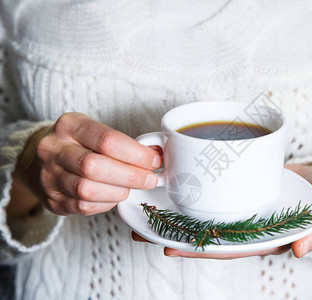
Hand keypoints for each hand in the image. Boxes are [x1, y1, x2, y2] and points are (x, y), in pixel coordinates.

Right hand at [11, 113, 161, 215]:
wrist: (38, 159)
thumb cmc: (77, 143)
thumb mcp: (94, 131)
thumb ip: (124, 143)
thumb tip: (157, 154)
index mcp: (69, 125)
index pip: (107, 140)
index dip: (136, 154)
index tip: (154, 161)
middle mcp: (53, 149)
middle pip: (95, 166)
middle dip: (130, 176)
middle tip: (149, 179)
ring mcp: (48, 176)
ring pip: (87, 189)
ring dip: (118, 191)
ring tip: (130, 188)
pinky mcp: (50, 199)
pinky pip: (82, 206)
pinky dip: (105, 203)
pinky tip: (114, 196)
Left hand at [132, 163, 311, 258]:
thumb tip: (302, 250)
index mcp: (269, 236)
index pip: (230, 246)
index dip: (200, 247)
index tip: (169, 245)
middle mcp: (252, 226)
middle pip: (210, 233)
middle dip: (177, 234)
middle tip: (142, 231)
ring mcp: (246, 208)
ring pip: (208, 215)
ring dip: (179, 215)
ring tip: (146, 211)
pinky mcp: (244, 189)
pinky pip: (217, 194)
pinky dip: (196, 193)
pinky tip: (174, 186)